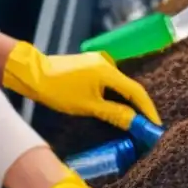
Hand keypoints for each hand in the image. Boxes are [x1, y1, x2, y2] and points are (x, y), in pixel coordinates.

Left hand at [2, 42, 161, 129]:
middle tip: (147, 124)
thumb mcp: (88, 106)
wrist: (31, 73)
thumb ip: (115, 113)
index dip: (148, 109)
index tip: (155, 124)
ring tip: (135, 119)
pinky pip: (109, 82)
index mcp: (109, 72)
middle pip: (130, 87)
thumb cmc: (58, 91)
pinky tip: (117, 106)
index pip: (137, 92)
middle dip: (140, 106)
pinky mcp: (89, 66)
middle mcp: (107, 64)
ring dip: (126, 101)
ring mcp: (97, 63)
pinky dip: (115, 95)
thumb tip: (135, 123)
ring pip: (119, 85)